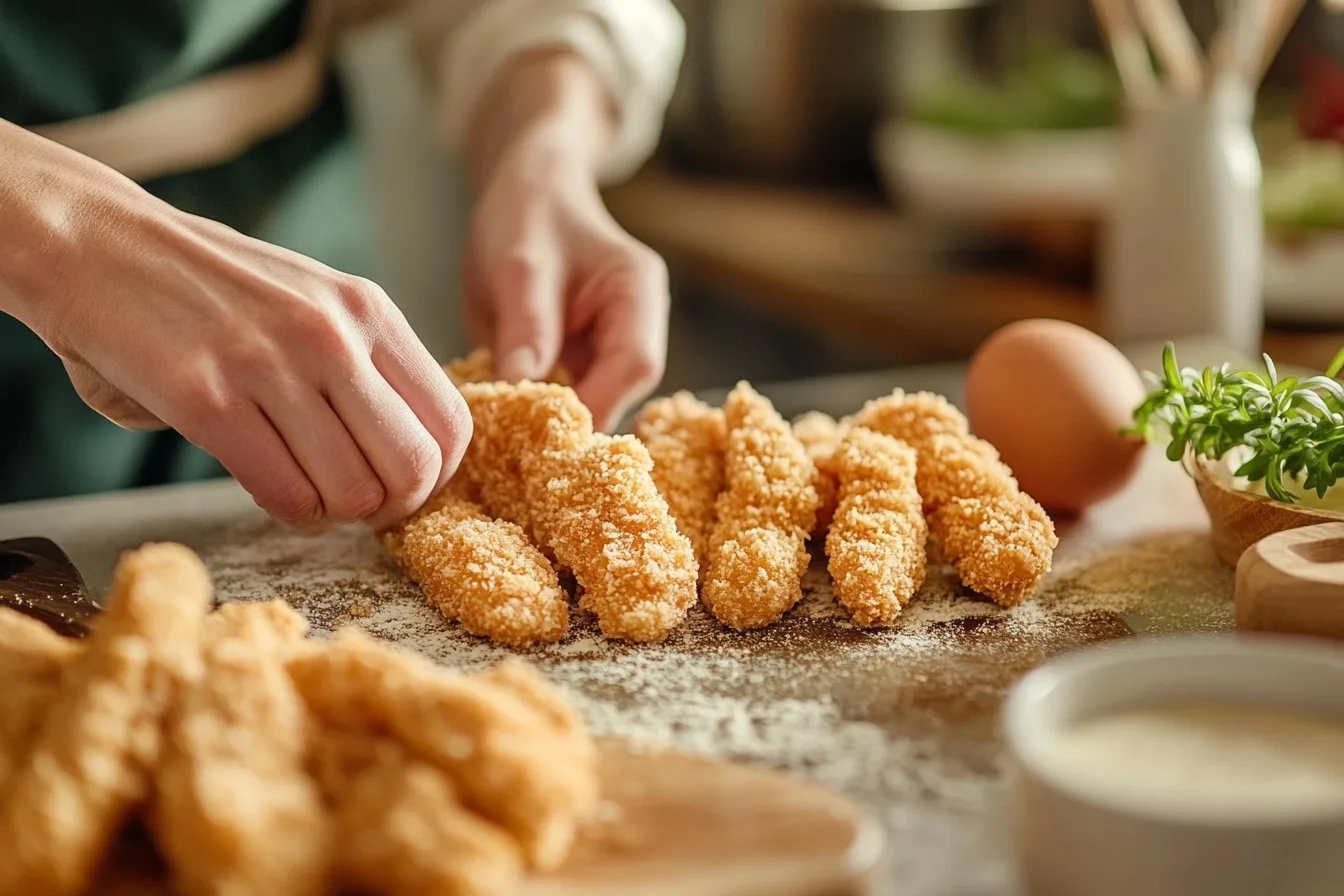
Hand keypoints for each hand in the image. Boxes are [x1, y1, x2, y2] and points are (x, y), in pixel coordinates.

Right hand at [0, 121, 469, 529]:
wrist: (96, 244)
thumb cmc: (210, 288)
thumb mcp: (313, 301)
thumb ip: (363, 364)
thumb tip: (410, 452)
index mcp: (368, 310)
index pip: (451, 421)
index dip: (437, 475)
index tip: (403, 486)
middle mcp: (332, 335)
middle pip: (415, 467)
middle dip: (392, 507)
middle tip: (358, 506)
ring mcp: (271, 365)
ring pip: (354, 491)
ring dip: (335, 515)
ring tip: (310, 496)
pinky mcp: (208, 399)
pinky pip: (287, 495)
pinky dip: (290, 514)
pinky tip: (274, 493)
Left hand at [460, 52, 669, 431]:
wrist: (525, 195)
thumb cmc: (528, 213)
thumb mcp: (520, 261)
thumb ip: (526, 322)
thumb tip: (523, 387)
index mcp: (639, 293)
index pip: (636, 364)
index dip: (597, 405)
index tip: (547, 435)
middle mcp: (637, 328)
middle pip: (620, 395)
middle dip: (573, 425)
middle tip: (518, 448)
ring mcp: (610, 349)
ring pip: (592, 406)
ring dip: (552, 427)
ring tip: (505, 439)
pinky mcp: (582, 364)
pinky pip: (567, 402)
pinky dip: (538, 418)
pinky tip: (505, 425)